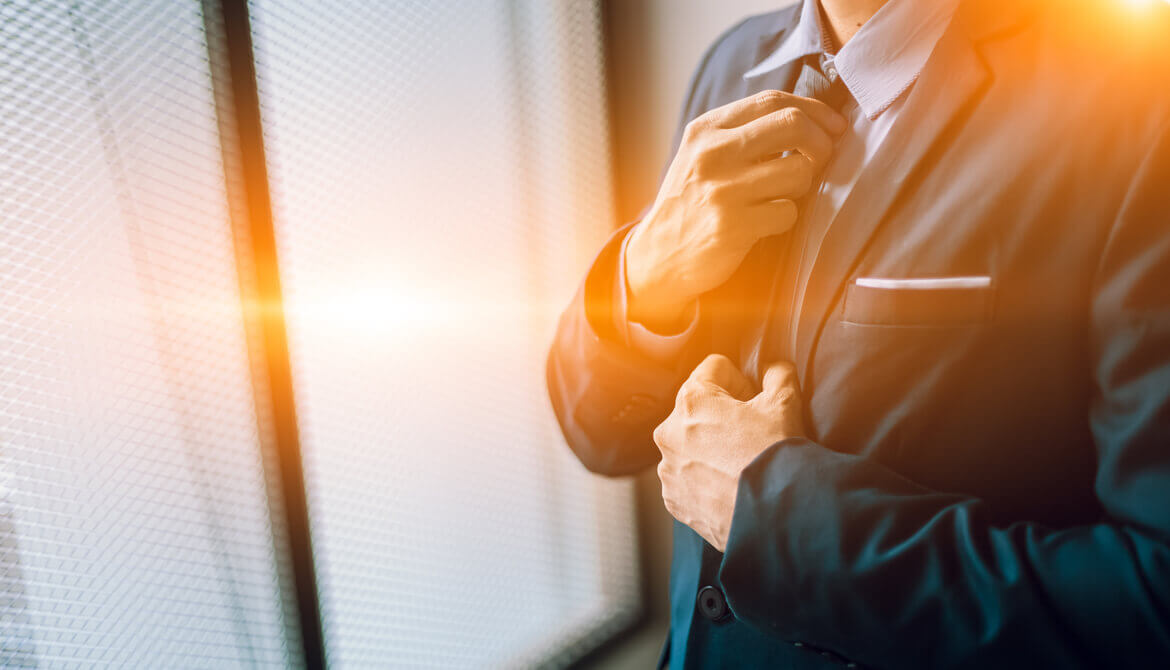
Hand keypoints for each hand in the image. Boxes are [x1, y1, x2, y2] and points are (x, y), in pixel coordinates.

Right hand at [626, 91, 845, 329]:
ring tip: (781, 194)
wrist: (657, 255)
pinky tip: (765, 221)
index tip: (832, 126)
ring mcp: (723, 190)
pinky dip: (785, 217)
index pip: (772, 100)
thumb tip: (810, 119)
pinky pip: (788, 212)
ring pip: (798, 171)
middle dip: (820, 142)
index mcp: (706, 130)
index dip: (813, 110)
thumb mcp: (701, 155)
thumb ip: (743, 133)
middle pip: (793, 125)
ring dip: (802, 184)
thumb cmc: (690, 202)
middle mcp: (713, 154)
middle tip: (820, 158)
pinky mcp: (734, 225)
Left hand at [654, 355, 804, 550]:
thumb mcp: (785, 404)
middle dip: (723, 414)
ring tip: (740, 463)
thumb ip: (777, 375)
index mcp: (691, 401)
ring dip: (711, 447)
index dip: (741, 380)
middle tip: (751, 433)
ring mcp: (669, 470)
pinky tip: (730, 485)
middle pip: (698, 407)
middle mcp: (669, 433)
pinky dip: (705, 478)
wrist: (777, 517)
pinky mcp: (674, 500)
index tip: (754, 399)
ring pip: (690, 444)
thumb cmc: (776, 457)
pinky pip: (687, 478)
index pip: (714, 368)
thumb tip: (774, 368)